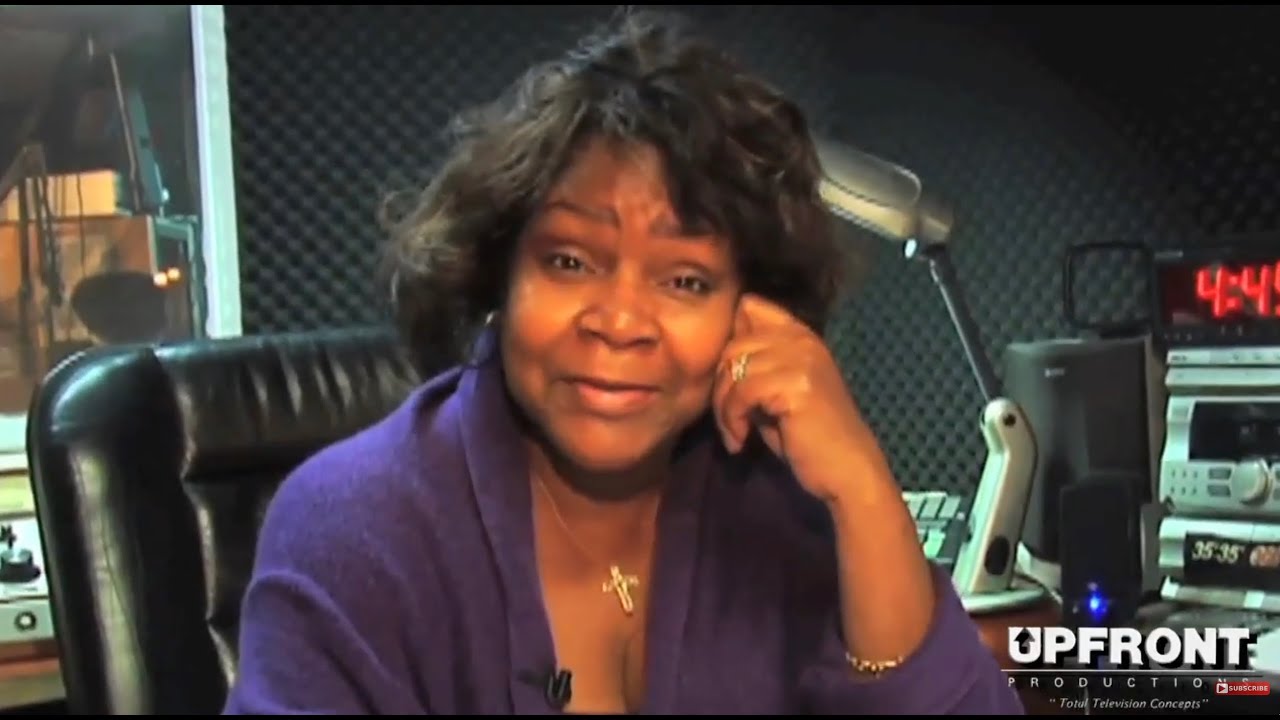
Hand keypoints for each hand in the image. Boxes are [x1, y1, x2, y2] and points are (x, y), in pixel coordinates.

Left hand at [711, 294, 889, 504]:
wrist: (845, 470)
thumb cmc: (807, 437)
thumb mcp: (776, 393)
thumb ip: (754, 367)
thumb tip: (719, 351)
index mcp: (800, 334)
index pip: (750, 305)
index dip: (730, 337)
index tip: (730, 380)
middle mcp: (802, 339)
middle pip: (732, 343)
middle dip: (720, 385)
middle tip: (728, 420)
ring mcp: (801, 358)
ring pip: (733, 368)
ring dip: (724, 408)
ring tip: (735, 433)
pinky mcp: (796, 384)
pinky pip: (742, 392)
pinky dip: (733, 420)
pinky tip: (740, 441)